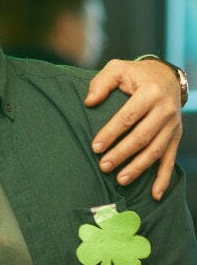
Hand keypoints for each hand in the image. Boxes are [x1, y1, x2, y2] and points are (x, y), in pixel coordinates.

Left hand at [85, 58, 182, 199]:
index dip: (111, 133)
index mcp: (150, 93)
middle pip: (142, 137)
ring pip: (156, 151)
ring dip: (139, 167)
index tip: (95, 147)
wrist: (167, 78)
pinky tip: (155, 195)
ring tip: (120, 180)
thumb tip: (89, 102)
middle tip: (104, 166)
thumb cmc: (136, 75)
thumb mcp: (117, 69)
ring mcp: (173, 126)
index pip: (128, 117)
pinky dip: (164, 179)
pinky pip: (170, 160)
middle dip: (122, 153)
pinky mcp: (176, 136)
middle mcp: (165, 110)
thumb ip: (101, 82)